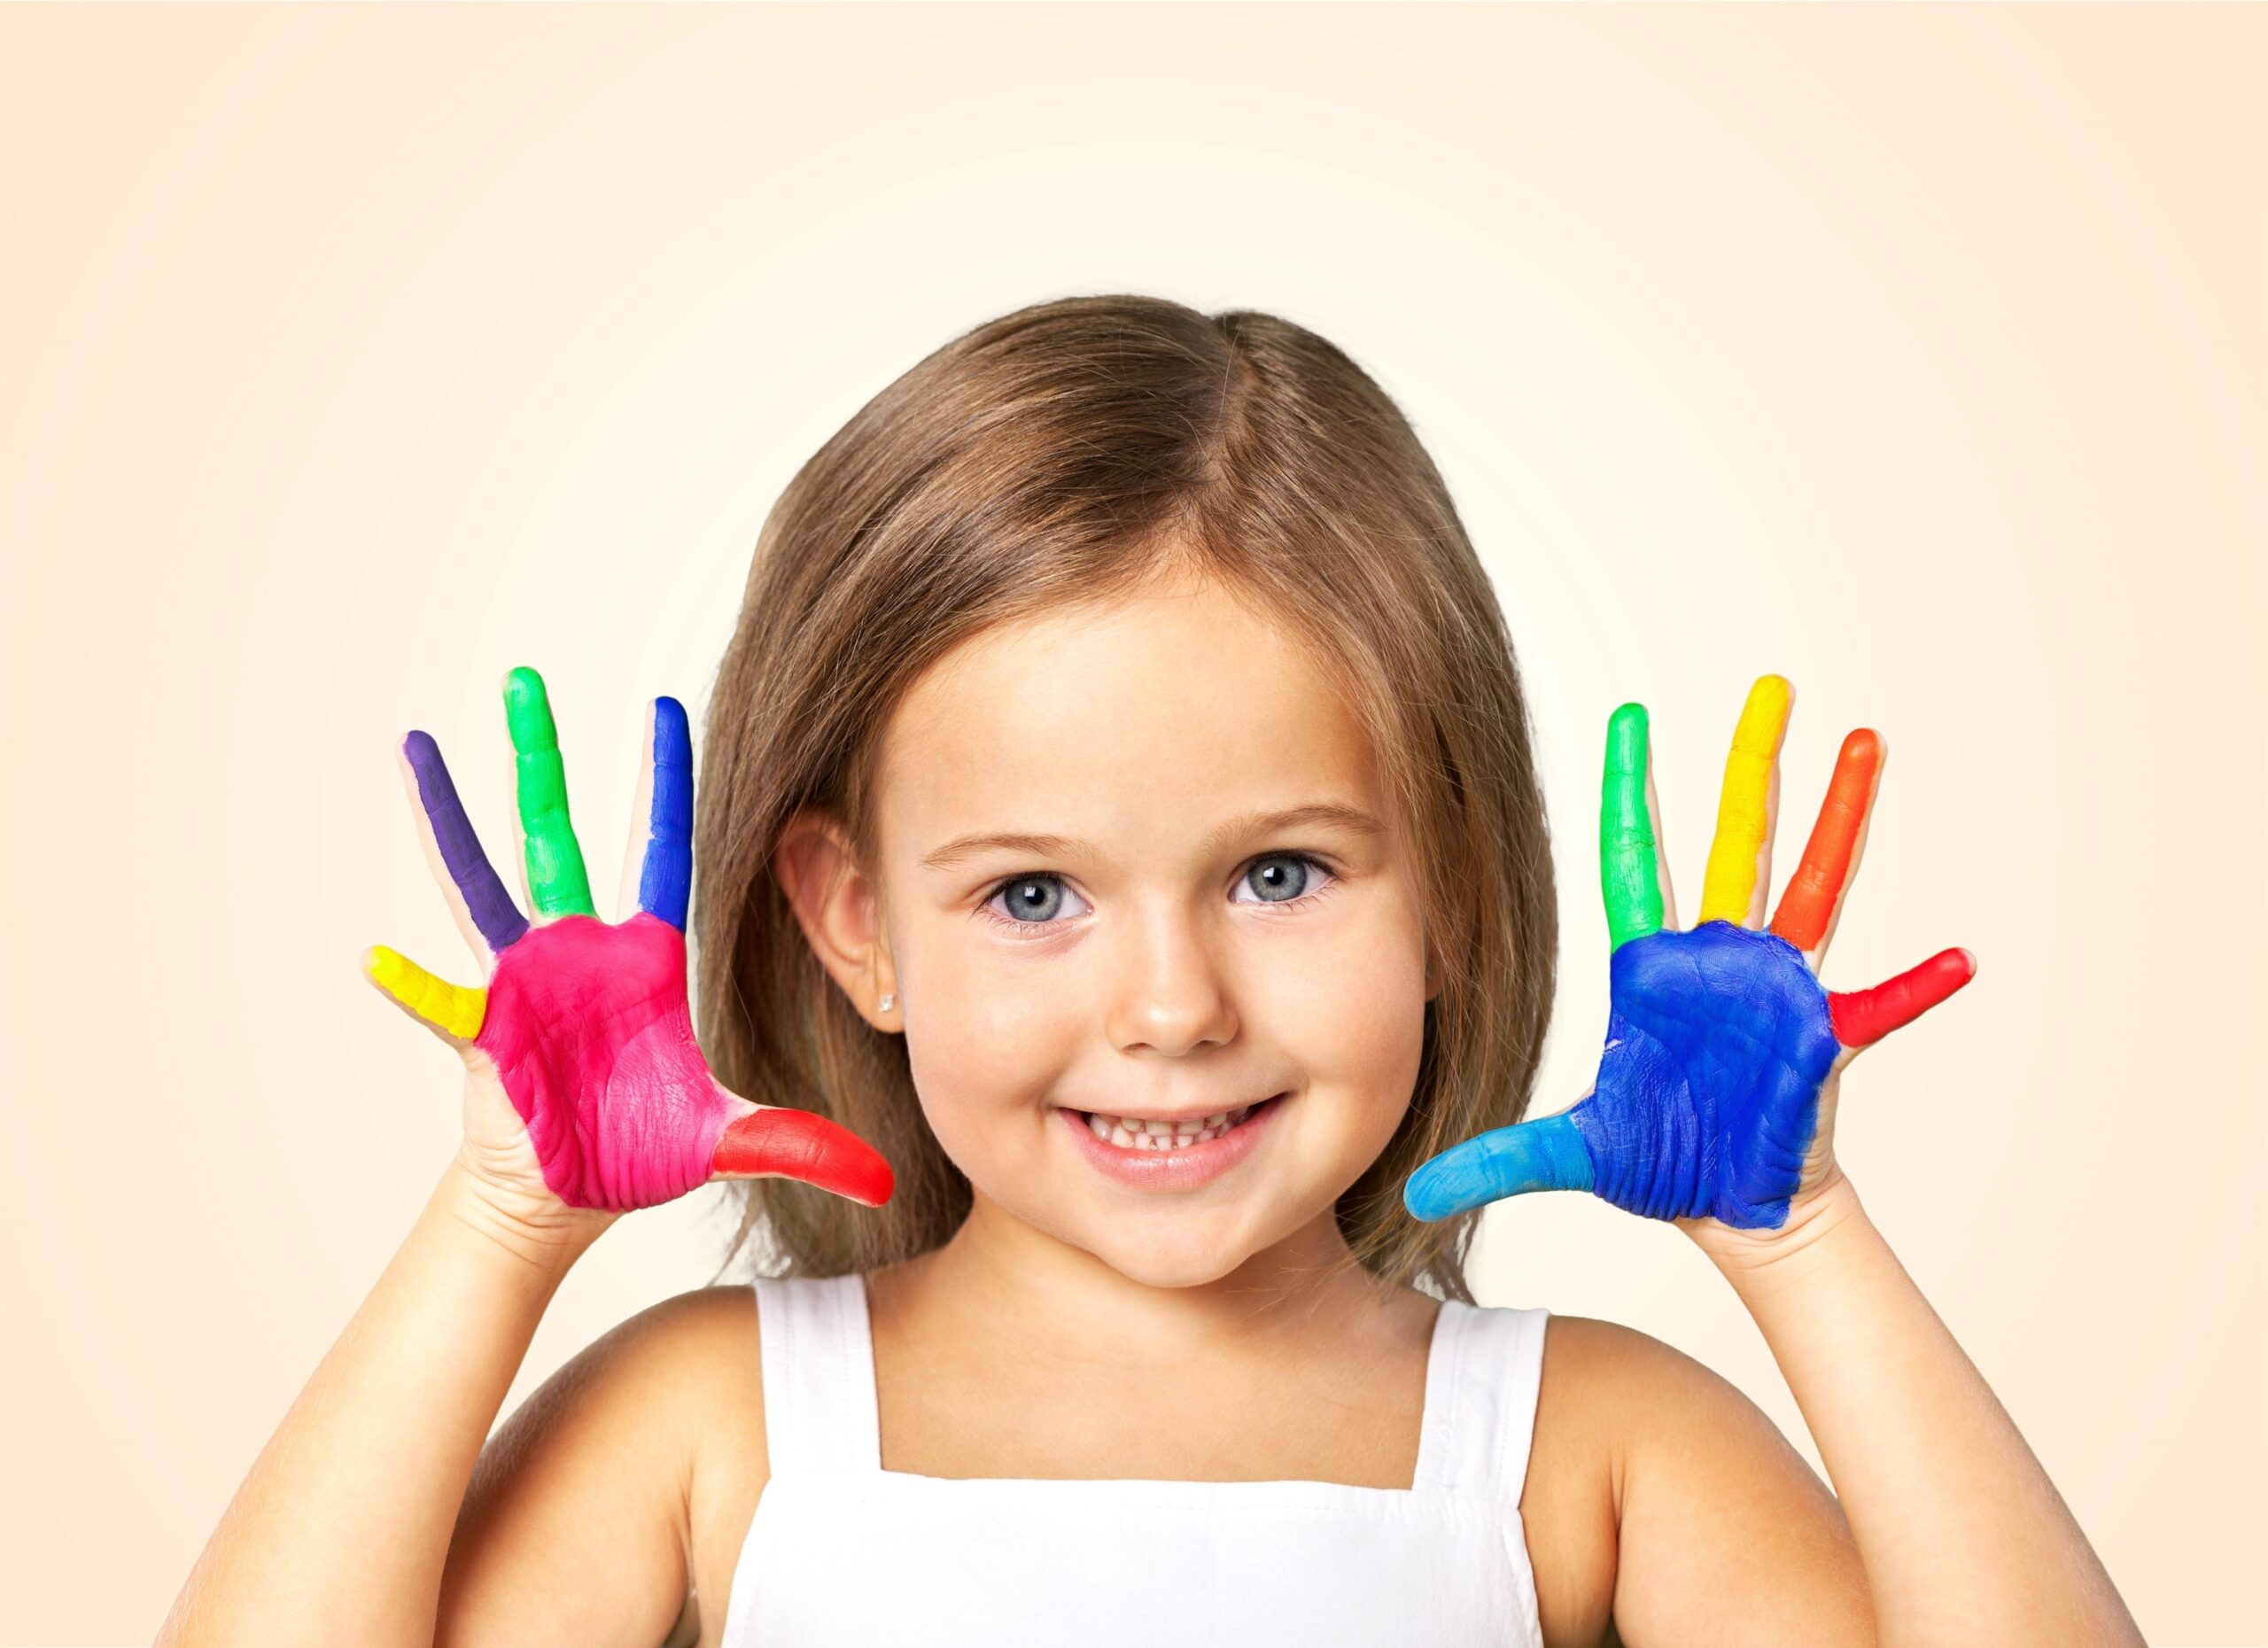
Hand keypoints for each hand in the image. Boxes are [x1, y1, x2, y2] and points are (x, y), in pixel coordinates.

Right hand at [361, 667, 894, 1218]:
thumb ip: (801, 1145)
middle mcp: (579, 950)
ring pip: (482, 881)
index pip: (661, 850)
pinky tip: (377, 956)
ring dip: (449, 817)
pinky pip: (441, 1001)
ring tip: (415, 745)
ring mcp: (522, 980)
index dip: (663, 782)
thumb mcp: (728, 1141)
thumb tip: (882, 1180)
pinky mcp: (484, 1030)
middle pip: (557, 834)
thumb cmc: (638, 1152)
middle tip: (524, 678)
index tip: (663, 707)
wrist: (568, 1200)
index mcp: (644, 957)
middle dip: (541, 758)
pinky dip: (412, 983)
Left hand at [1404, 674, 1972, 1234]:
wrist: (1731, 1210)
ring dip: (1840, 817)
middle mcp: (1720, 957)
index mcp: (1655, 968)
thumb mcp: (1574, 1155)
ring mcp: (1779, 988)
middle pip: (1735, 839)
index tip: (1630, 717)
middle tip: (1773, 685)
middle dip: (1752, 763)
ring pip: (1813, 884)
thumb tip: (1414, 1195)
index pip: (1633, 856)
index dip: (1631, 788)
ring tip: (1864, 745)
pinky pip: (1880, 1006)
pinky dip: (1917, 987)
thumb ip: (1501, 1161)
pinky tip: (1961, 961)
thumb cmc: (1663, 1164)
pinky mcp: (1825, 1035)